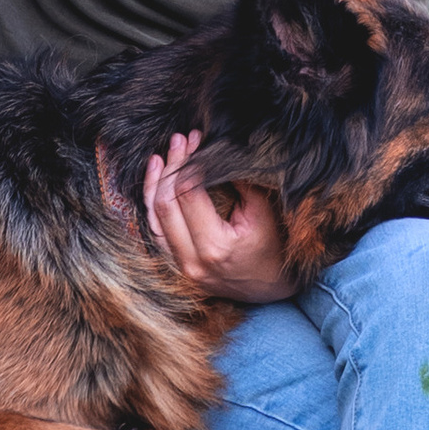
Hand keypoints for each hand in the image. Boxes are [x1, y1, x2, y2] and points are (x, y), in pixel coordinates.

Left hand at [144, 132, 296, 304]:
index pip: (188, 193)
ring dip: (155, 184)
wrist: (275, 289)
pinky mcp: (177, 268)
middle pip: (165, 204)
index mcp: (215, 247)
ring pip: (153, 220)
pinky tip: (155, 183)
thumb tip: (216, 149)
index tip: (197, 140)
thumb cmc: (275, 248)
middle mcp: (192, 261)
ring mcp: (181, 268)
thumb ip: (239, 180)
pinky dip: (153, 206)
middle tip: (180, 140)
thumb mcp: (264, 211)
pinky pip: (156, 233)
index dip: (188, 161)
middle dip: (171, 166)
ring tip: (160, 156)